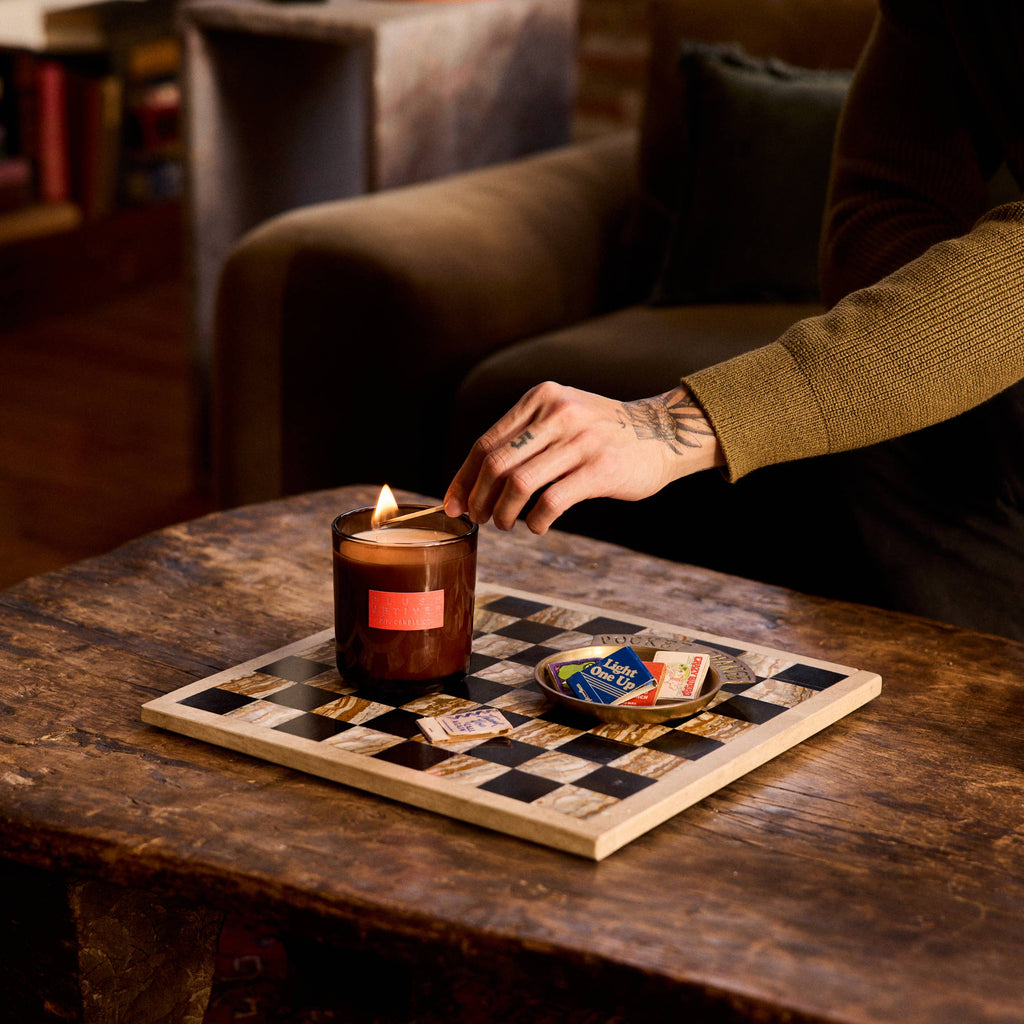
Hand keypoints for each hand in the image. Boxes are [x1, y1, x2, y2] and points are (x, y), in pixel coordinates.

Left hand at [444, 381, 723, 532]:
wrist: (663, 432)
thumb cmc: (603, 433)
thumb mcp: (562, 416)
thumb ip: (525, 437)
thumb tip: (474, 482)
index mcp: (541, 399)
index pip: (486, 443)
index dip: (463, 479)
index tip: (454, 505)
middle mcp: (558, 414)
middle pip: (496, 464)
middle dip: (479, 499)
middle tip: (480, 519)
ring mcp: (581, 440)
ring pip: (519, 484)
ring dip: (504, 513)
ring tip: (506, 524)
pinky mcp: (601, 468)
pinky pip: (552, 501)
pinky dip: (536, 521)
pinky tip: (538, 526)